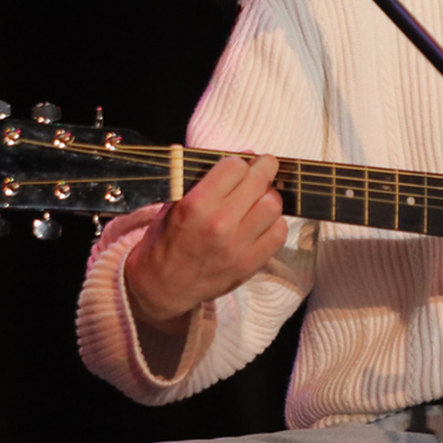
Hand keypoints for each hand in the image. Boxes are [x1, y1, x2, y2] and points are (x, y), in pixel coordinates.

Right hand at [123, 153, 285, 330]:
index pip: (235, 166)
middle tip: (263, 168)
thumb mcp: (175, 203)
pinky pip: (278, 233)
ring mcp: (238, 246)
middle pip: (260, 182)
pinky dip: (274, 223)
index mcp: (196, 205)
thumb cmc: (166, 240)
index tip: (238, 166)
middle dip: (264, 169)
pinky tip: (262, 223)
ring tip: (260, 198)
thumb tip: (247, 156)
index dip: (238, 162)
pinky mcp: (250, 264)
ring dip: (269, 197)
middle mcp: (219, 224)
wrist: (163, 286)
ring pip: (273, 205)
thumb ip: (208, 179)